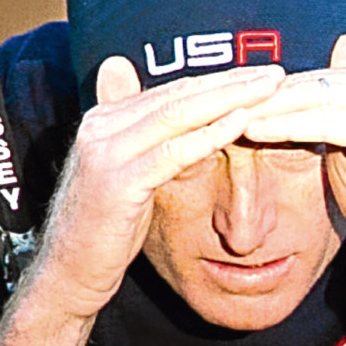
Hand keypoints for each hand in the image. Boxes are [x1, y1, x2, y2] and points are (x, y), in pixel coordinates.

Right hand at [0, 55, 285, 345]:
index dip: (219, 80)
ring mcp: (106, 151)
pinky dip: (208, 136)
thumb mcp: (131, 178)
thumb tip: (182, 123)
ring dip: (228, 99)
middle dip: (231, 82)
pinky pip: (172, 153)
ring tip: (268, 90)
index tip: (260, 75)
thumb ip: (152, 144)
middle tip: (277, 72)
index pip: (173, 90)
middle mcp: (101, 125)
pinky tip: (241, 123)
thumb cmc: (106, 230)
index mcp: (106, 118)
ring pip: (178, 114)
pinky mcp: (117, 182)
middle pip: (179, 94)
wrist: (69, 273)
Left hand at [234, 32, 345, 278]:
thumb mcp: (345, 147)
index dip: (265, 90)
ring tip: (226, 118)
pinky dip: (289, 126)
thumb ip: (320, 115)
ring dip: (267, 109)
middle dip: (260, 97)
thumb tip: (281, 88)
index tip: (222, 100)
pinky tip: (256, 133)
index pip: (309, 76)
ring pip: (315, 96)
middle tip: (212, 106)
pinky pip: (328, 122)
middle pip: (309, 81)